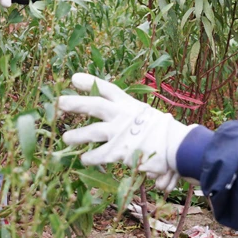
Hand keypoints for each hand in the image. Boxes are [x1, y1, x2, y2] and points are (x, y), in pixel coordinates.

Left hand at [57, 73, 194, 190]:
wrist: (179, 147)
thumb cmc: (168, 134)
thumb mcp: (149, 120)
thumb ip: (136, 125)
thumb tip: (131, 123)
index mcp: (130, 105)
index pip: (108, 89)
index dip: (90, 82)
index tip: (74, 78)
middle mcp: (122, 116)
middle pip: (94, 105)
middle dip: (75, 103)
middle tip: (59, 102)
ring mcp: (119, 133)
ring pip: (91, 132)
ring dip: (76, 135)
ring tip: (65, 137)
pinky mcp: (119, 151)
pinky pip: (99, 155)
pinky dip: (90, 158)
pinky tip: (84, 159)